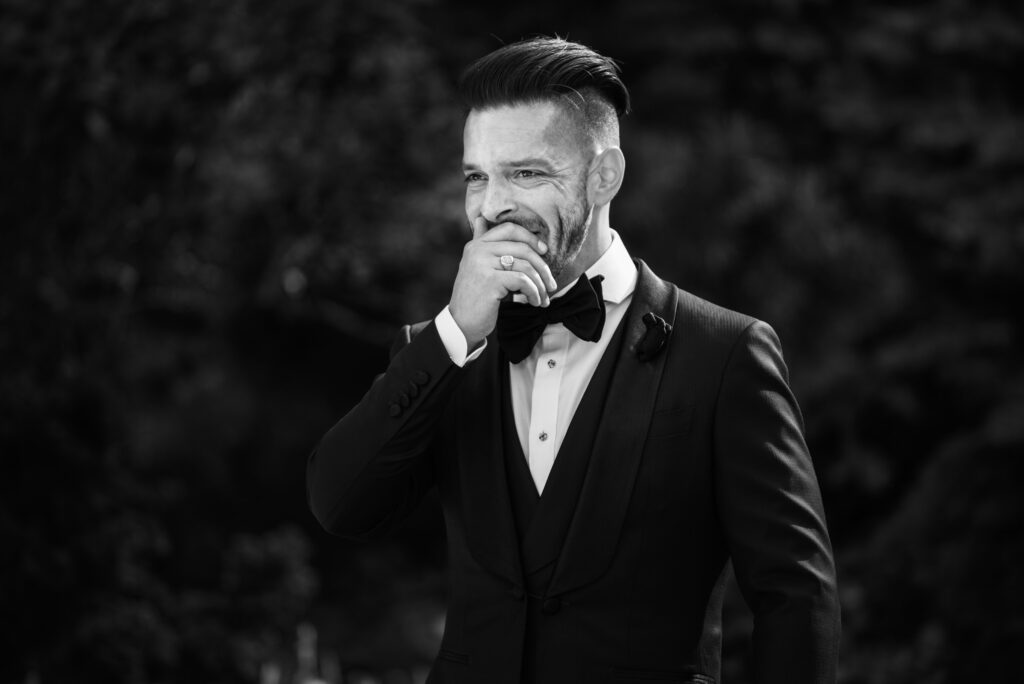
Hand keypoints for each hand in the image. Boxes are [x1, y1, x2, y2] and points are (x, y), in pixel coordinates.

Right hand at [449, 217, 557, 347]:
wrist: (461, 324)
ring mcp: (483, 264)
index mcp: (476, 245)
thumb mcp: (477, 267)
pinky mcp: (490, 281)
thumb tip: (482, 219)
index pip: (509, 229)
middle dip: (543, 267)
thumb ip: (482, 244)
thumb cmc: (474, 297)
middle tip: (551, 285)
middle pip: (523, 248)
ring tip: (543, 299)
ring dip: (540, 285)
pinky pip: (523, 281)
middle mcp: (478, 251)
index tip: (544, 251)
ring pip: (526, 267)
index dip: (531, 238)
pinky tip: (534, 302)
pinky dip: (534, 293)